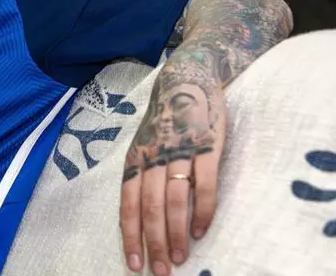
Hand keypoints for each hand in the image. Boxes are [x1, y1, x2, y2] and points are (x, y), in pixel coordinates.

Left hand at [119, 67, 226, 274]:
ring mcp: (180, 151)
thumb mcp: (144, 144)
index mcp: (135, 159)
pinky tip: (200, 231)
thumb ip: (142, 174)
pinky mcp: (207, 146)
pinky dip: (202, 210)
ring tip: (180, 258)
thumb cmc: (164, 120)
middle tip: (161, 271)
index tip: (134, 263)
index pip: (128, 204)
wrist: (186, 78)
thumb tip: (141, 215)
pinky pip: (204, 184)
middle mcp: (153, 157)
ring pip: (174, 200)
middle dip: (154, 243)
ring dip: (177, 233)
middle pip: (150, 208)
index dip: (130, 236)